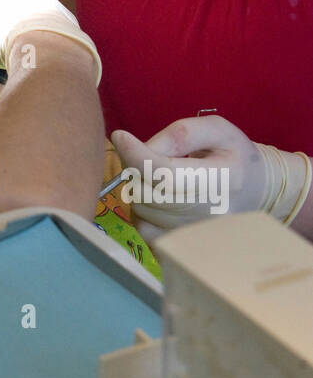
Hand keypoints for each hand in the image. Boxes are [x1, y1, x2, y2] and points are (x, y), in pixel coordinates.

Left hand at [111, 116, 266, 229]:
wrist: (258, 191)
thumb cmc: (234, 155)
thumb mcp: (216, 130)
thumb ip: (180, 134)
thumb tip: (142, 148)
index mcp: (225, 178)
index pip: (168, 174)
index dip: (136, 155)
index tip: (120, 136)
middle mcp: (214, 213)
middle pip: (151, 194)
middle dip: (136, 169)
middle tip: (144, 155)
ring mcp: (200, 236)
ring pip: (143, 211)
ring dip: (139, 188)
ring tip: (158, 176)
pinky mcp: (187, 248)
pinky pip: (144, 229)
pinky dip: (142, 210)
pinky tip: (158, 197)